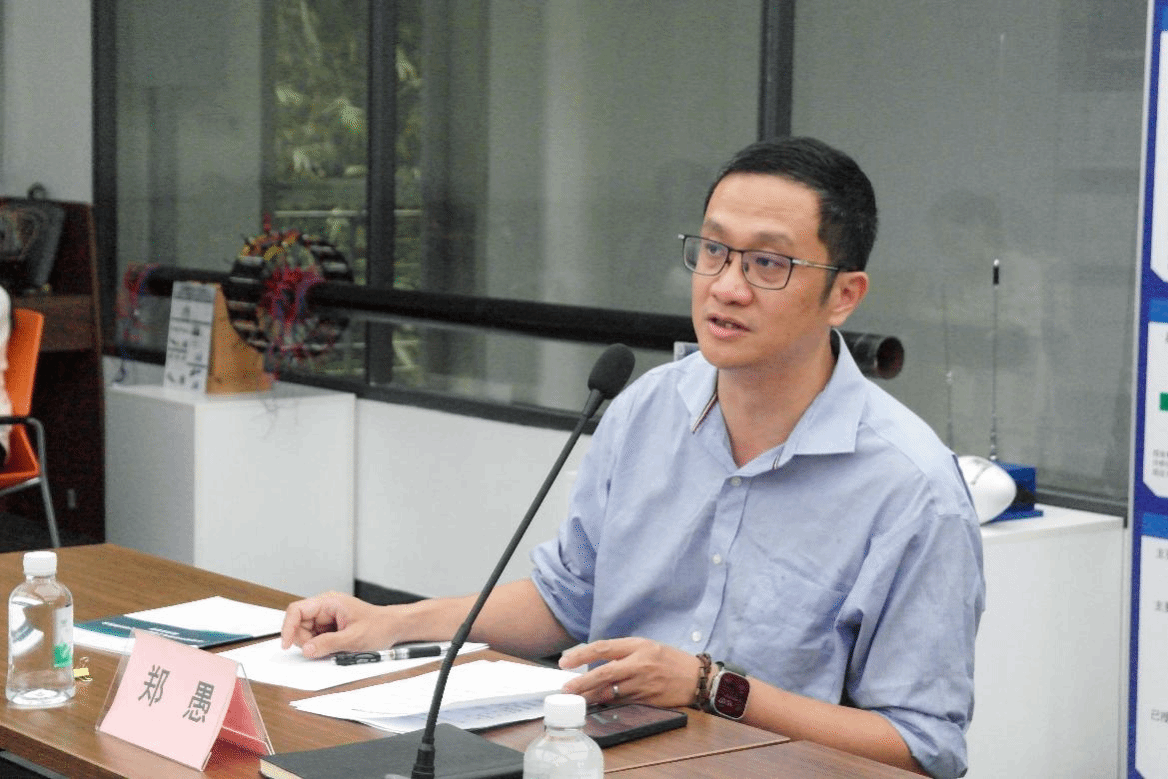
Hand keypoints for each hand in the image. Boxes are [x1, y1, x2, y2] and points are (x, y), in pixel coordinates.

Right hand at [280, 591, 396, 658]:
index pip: (297, 610)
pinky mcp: (330, 628)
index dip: (288, 627)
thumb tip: (307, 649)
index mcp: (329, 602)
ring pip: (306, 634)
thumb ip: (329, 644)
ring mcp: (327, 618)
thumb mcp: (354, 638)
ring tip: (335, 647)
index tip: (286, 644)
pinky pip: (316, 639)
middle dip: (305, 640)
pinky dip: (321, 646)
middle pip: (299, 624)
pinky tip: (336, 647)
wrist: (394, 627)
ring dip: (315, 645)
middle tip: (321, 649)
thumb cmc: (380, 626)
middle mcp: (325, 608)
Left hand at [558, 638, 699, 708]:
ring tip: (575, 699)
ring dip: (590, 696)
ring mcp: (643, 684)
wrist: (697, 679)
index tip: (565, 661)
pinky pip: (621, 702)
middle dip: (582, 681)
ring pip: (610, 691)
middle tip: (565, 688)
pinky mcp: (647, 700)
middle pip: (604, 673)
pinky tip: (595, 704)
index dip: (582, 654)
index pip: (604, 648)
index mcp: (639, 646)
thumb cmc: (670, 660)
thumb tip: (596, 660)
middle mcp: (640, 664)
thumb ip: (624, 652)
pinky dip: (606, 703)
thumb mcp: (648, 646)